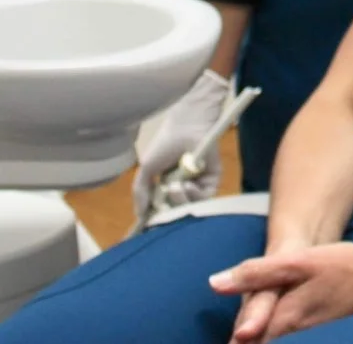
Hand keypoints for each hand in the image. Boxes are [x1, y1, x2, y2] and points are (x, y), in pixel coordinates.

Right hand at [130, 68, 231, 222]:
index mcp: (166, 186)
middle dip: (168, 211)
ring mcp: (198, 186)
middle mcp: (183, 189)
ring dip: (181, 201)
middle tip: (163, 204)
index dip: (156, 217)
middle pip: (176, 212)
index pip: (162, 209)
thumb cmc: (165, 144)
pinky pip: (205, 200)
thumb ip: (141, 192)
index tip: (147, 226)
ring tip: (175, 187)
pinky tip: (187, 184)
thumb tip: (139, 216)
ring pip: (190, 207)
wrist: (186, 126)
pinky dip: (194, 196)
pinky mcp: (213, 182)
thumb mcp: (146, 169)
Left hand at [213, 243, 352, 340]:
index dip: (230, 341)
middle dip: (238, 340)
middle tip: (219, 341)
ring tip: (237, 336)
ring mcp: (302, 334)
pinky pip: (279, 336)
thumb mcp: (297, 262)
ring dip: (249, 337)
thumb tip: (215, 284)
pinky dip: (265, 333)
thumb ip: (256, 273)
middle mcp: (290, 334)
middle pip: (252, 343)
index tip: (215, 343)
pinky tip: (258, 330)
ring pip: (266, 339)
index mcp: (281, 319)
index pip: (241, 341)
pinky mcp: (310, 329)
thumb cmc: (342, 267)